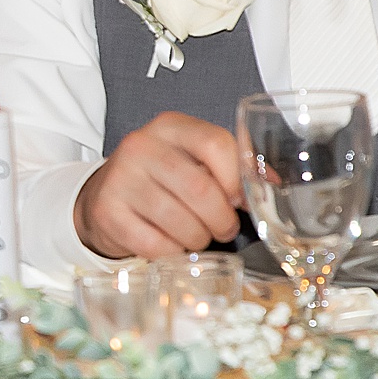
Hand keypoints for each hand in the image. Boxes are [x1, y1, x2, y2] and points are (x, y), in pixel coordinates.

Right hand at [73, 113, 241, 259]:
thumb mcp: (192, 158)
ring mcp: (121, 178)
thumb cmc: (162, 177)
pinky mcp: (108, 212)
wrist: (106, 194)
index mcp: (170, 126)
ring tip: (197, 236)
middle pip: (200, 188)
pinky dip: (173, 252)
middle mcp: (142, 145)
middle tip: (223, 229)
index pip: (215, 143)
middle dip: (221, 220)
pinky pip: (156, 245)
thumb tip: (271, 184)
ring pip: (180, 221)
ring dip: (199, 239)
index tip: (237, 200)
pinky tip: (171, 243)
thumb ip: (231, 165)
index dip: (235, 178)